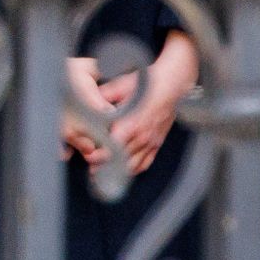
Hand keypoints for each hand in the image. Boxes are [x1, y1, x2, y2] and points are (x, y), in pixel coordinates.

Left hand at [63, 32, 196, 175]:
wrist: (172, 85)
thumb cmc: (147, 84)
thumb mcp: (121, 86)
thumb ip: (103, 96)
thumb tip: (87, 100)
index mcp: (131, 123)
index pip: (112, 147)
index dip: (99, 155)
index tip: (88, 156)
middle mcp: (142, 136)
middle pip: (120, 160)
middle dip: (104, 165)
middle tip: (91, 167)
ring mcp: (151, 142)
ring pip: (132, 165)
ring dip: (117, 171)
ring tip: (102, 174)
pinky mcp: (157, 144)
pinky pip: (145, 163)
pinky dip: (133, 170)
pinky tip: (124, 172)